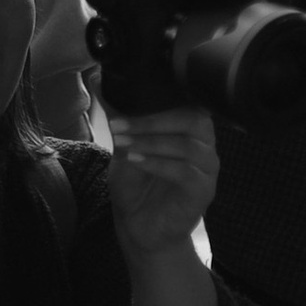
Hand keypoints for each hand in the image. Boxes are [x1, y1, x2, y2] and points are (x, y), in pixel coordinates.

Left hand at [107, 107, 219, 255]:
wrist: (138, 226)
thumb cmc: (136, 184)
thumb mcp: (123, 144)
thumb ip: (119, 115)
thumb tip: (98, 79)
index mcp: (192, 130)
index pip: (190, 103)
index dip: (163, 99)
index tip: (128, 98)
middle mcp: (206, 146)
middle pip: (195, 120)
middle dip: (155, 120)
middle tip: (119, 124)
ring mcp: (208, 170)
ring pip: (189, 146)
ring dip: (152, 142)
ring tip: (123, 145)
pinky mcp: (204, 192)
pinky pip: (186, 172)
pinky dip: (158, 164)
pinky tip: (136, 161)